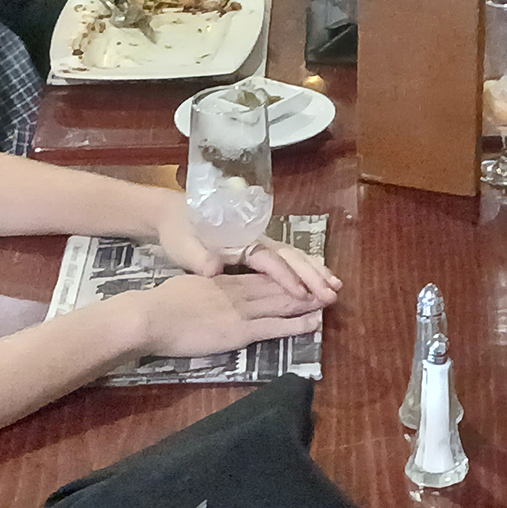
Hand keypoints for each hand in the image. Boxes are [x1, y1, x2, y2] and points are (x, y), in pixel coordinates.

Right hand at [131, 272, 323, 359]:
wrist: (149, 317)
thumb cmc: (159, 304)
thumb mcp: (187, 284)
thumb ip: (204, 282)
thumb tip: (211, 279)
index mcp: (224, 280)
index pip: (262, 275)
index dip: (285, 275)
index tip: (304, 274)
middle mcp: (238, 290)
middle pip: (278, 286)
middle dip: (305, 285)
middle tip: (329, 284)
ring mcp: (241, 310)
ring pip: (282, 303)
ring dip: (308, 302)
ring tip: (329, 300)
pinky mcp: (239, 331)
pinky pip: (274, 327)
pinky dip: (296, 324)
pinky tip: (313, 322)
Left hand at [150, 195, 341, 305]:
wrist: (171, 213)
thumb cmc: (178, 230)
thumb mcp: (182, 244)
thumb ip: (198, 257)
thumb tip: (213, 268)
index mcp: (239, 240)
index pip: (269, 260)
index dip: (286, 277)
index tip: (303, 294)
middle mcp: (254, 240)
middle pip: (290, 256)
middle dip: (312, 275)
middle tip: (333, 293)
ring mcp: (257, 243)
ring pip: (293, 256)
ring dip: (314, 270)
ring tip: (335, 286)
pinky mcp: (255, 249)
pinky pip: (286, 259)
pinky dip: (304, 268)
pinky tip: (315, 277)